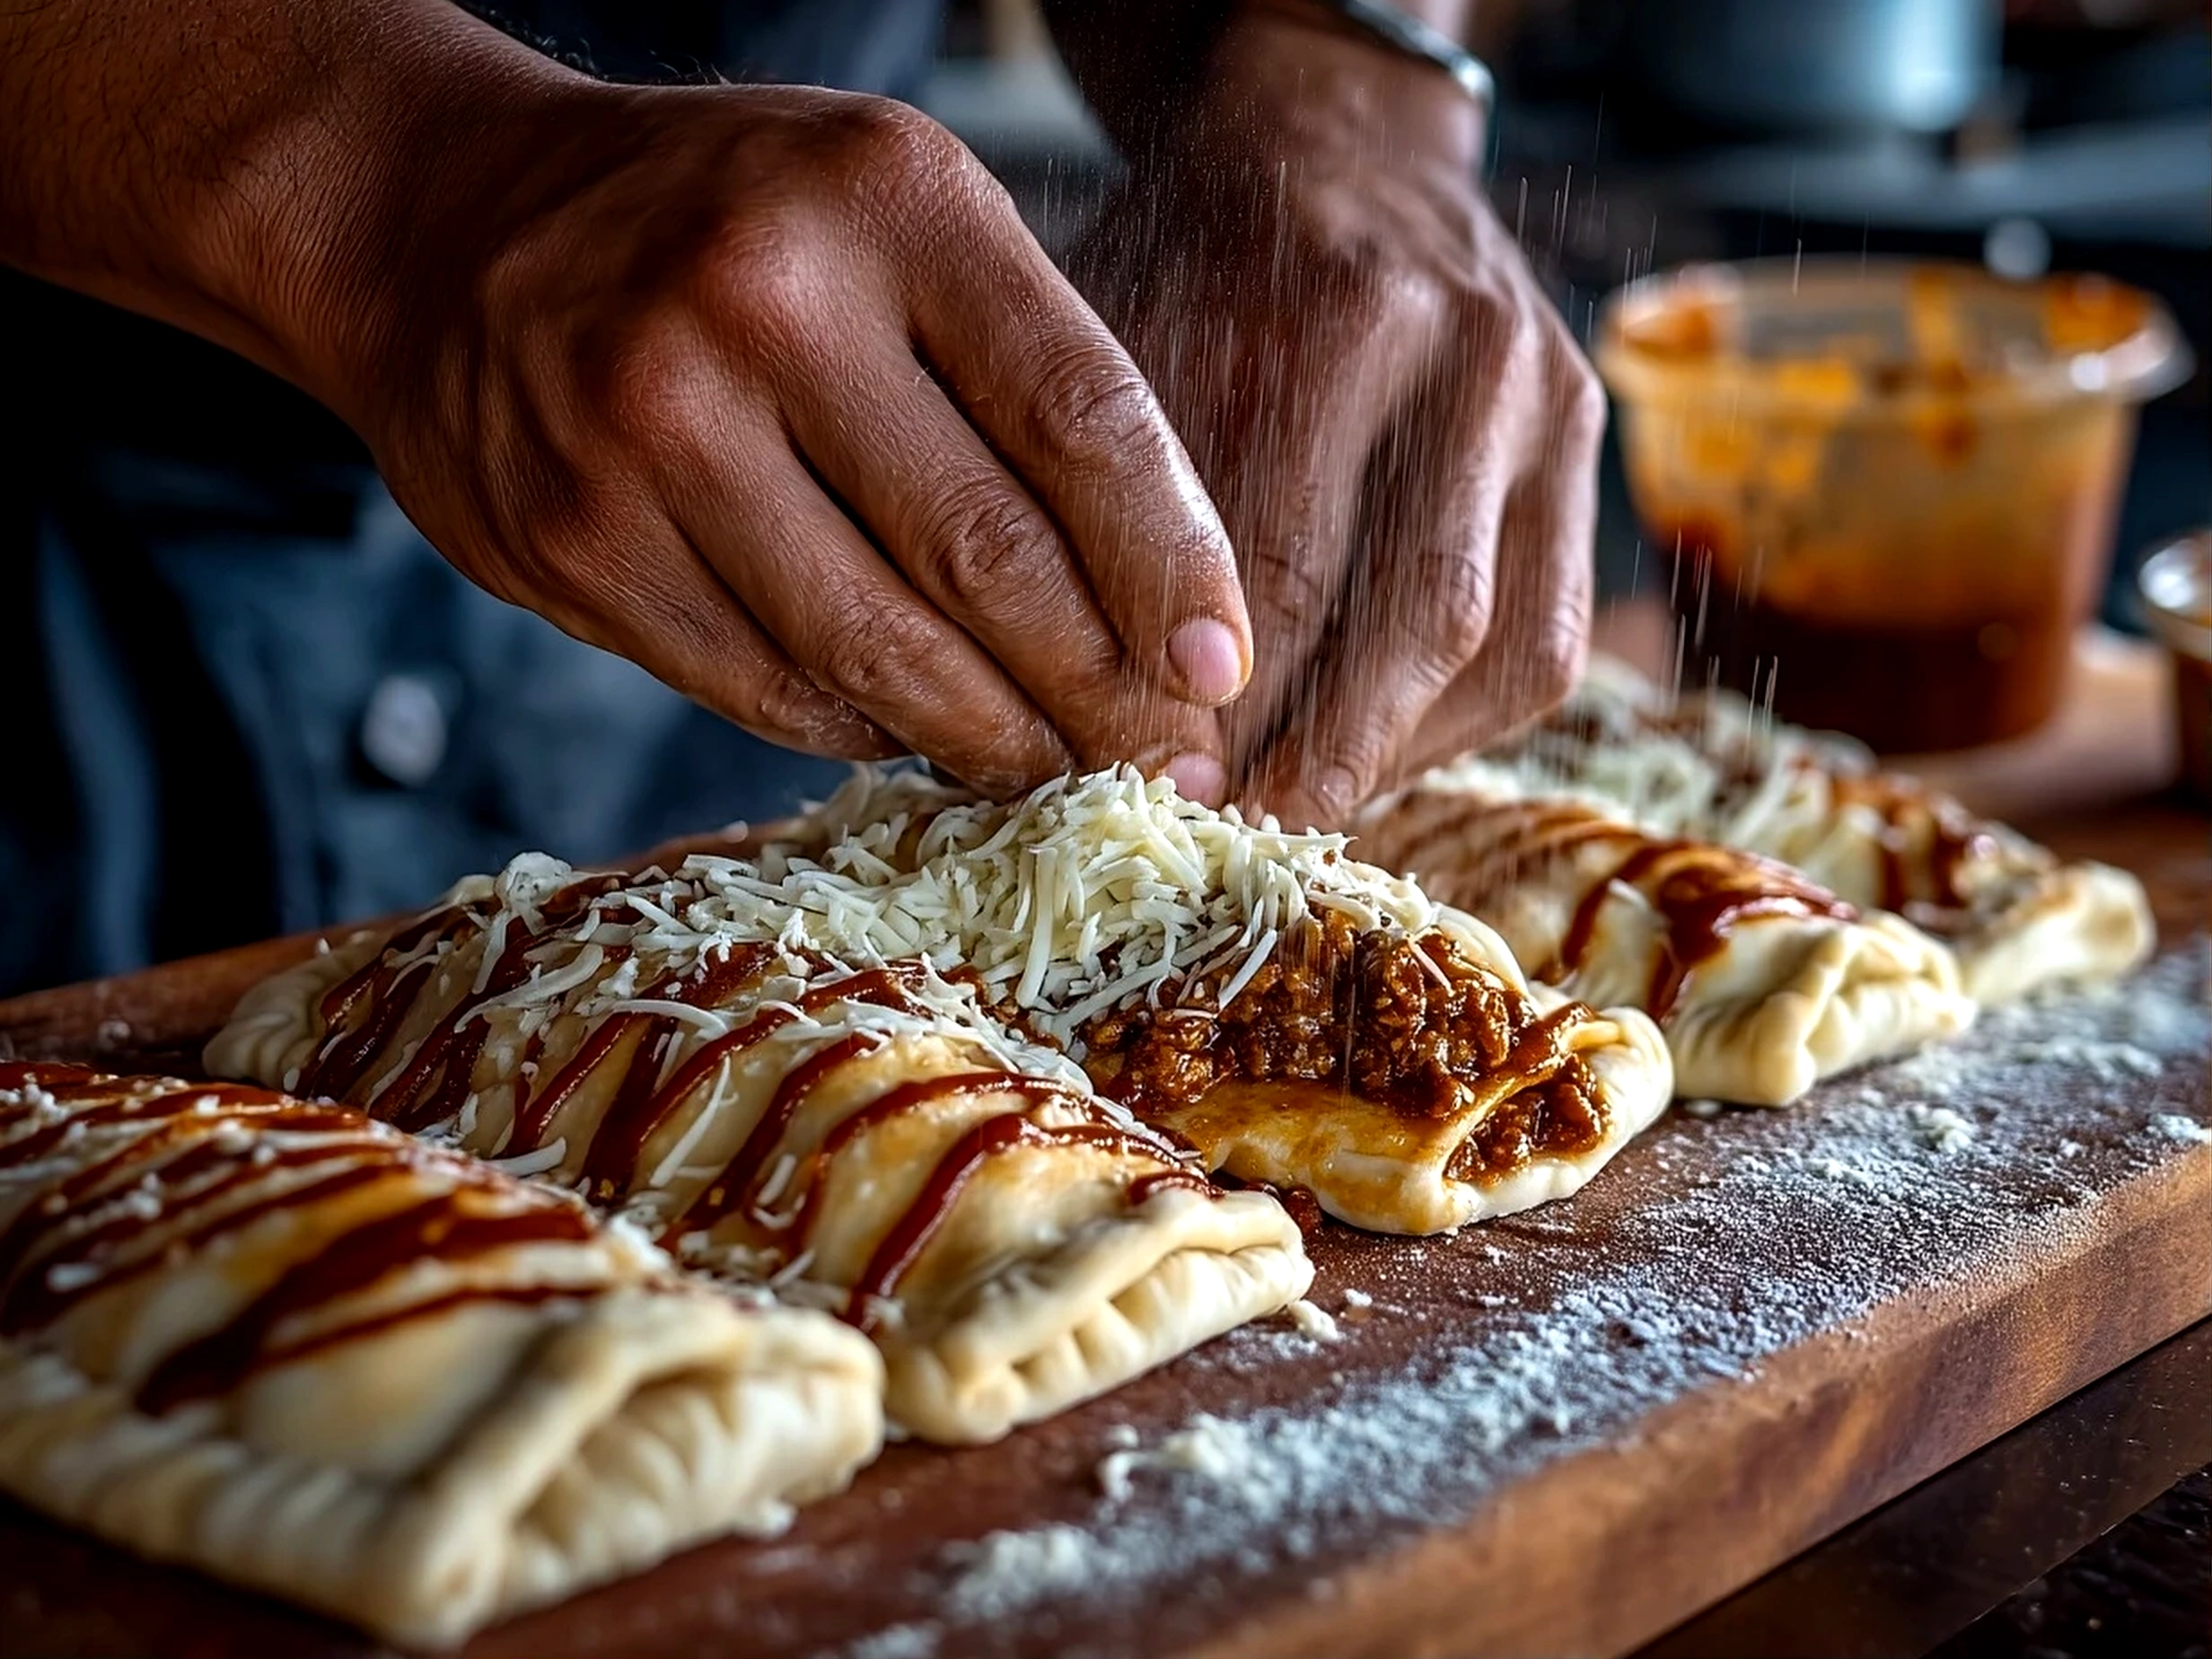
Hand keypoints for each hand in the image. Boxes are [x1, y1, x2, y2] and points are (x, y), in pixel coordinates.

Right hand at [300, 69, 1254, 797]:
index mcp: (886, 197)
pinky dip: (863, 730)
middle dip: (1098, 690)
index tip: (1218, 674)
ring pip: (876, 651)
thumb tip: (1162, 605)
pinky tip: (913, 732)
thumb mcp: (892, 220)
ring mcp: (650, 430)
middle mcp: (760, 302)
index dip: (1170, 568)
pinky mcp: (575, 544)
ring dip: (991, 739)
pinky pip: (768, 690)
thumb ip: (1022, 369)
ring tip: (1057, 769)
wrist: (442, 225)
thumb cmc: (724, 229)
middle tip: (1164, 764)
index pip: (1080, 416)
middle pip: (986, 556)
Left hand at [1067, 6, 1601, 827]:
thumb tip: (1080, 714)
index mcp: (1322, 312)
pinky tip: (1374, 759)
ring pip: (1491, 641)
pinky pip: (1547, 635)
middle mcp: (1458, 347)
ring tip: (1300, 821)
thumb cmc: (1195, 263)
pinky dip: (1457, 724)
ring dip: (1391, 757)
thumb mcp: (1120, 337)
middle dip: (1309, 755)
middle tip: (1229, 837)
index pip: (1273, 561)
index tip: (1148, 791)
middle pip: (1402, 615)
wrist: (1337, 146)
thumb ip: (1111, 508)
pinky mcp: (1585, 428)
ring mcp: (1541, 388)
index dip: (1212, 699)